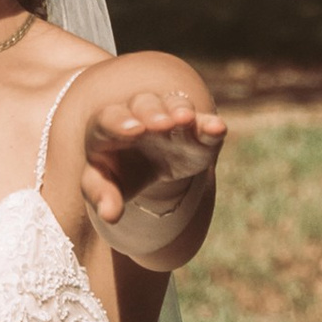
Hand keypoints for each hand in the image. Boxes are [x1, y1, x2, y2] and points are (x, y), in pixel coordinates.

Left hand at [81, 84, 227, 259]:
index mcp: (110, 124)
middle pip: (145, 106)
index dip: (121, 123)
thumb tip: (110, 216)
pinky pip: (204, 123)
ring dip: (181, 111)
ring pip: (175, 106)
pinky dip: (211, 125)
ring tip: (186, 119)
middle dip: (153, 114)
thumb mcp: (104, 184)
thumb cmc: (118, 171)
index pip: (110, 118)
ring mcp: (171, 118)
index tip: (133, 130)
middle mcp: (141, 113)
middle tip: (162, 124)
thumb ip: (103, 196)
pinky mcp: (197, 130)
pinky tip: (219, 128)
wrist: (146, 164)